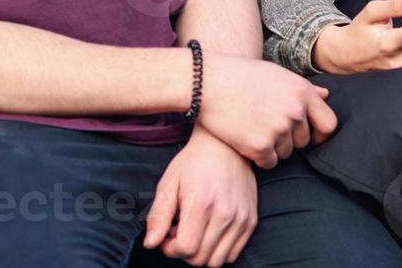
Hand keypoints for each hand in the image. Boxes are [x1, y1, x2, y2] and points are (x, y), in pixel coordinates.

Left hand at [142, 129, 256, 265]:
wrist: (225, 145)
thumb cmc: (194, 161)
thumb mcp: (169, 183)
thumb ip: (159, 215)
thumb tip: (150, 243)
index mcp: (202, 204)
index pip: (186, 249)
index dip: (170, 248)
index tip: (167, 234)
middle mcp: (225, 214)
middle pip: (200, 259)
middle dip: (183, 251)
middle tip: (179, 231)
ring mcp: (241, 219)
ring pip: (217, 261)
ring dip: (201, 253)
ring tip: (195, 232)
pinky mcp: (250, 220)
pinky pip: (233, 253)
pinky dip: (219, 251)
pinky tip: (210, 232)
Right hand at [196, 53, 337, 168]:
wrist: (207, 82)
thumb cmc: (241, 75)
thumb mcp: (277, 74)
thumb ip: (304, 88)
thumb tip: (326, 95)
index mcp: (302, 91)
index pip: (329, 123)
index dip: (320, 133)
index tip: (310, 137)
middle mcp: (295, 111)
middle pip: (304, 141)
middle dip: (289, 139)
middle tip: (266, 127)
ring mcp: (278, 129)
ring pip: (286, 153)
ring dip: (273, 148)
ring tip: (253, 129)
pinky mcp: (260, 146)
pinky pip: (269, 163)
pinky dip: (259, 157)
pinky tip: (246, 140)